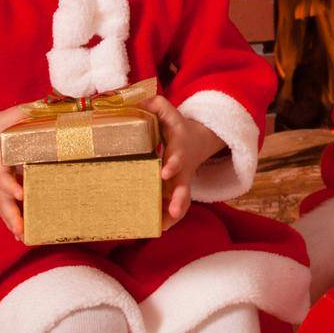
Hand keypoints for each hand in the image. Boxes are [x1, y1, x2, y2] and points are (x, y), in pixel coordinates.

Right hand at [0, 104, 35, 241]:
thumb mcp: (1, 119)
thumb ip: (22, 113)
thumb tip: (45, 106)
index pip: (2, 175)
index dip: (10, 185)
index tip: (21, 193)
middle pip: (2, 201)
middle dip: (12, 216)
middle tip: (22, 230)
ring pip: (3, 210)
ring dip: (13, 224)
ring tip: (24, 238)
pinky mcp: (0, 194)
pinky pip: (6, 210)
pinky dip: (13, 223)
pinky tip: (24, 236)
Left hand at [147, 94, 224, 224]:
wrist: (196, 142)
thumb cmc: (174, 128)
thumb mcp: (168, 112)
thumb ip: (155, 105)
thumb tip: (137, 103)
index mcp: (178, 149)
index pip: (177, 156)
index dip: (172, 164)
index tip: (164, 172)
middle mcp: (182, 169)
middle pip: (184, 186)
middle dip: (179, 199)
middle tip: (172, 210)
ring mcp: (180, 182)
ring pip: (182, 201)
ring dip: (175, 214)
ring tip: (164, 226)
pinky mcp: (175, 191)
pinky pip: (175, 207)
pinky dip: (168, 220)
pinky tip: (158, 228)